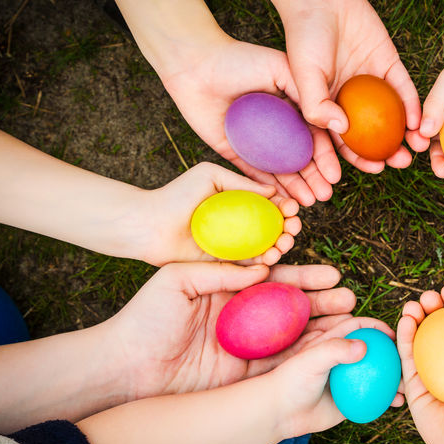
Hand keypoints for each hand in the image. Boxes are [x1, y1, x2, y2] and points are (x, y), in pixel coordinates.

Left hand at [105, 262, 365, 400]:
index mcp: (229, 289)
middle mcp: (243, 317)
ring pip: (292, 335)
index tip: (332, 274)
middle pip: (292, 307)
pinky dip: (306, 357)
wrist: (125, 368)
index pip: (275, 279)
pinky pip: (281, 363)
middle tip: (349, 298)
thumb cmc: (144, 318)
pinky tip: (329, 350)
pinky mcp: (243, 374)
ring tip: (350, 322)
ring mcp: (245, 346)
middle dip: (323, 303)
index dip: (305, 276)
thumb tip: (261, 270)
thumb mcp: (177, 280)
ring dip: (322, 329)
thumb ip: (220, 270)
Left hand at [134, 162, 299, 265]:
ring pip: (267, 247)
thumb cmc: (176, 196)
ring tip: (284, 244)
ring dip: (282, 246)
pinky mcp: (224, 265)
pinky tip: (271, 258)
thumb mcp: (210, 176)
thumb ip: (242, 182)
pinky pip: (250, 266)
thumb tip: (274, 190)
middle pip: (275, 227)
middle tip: (293, 228)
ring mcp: (233, 246)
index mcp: (239, 202)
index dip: (286, 207)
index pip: (271, 204)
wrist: (149, 225)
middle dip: (290, 228)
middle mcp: (239, 224)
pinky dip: (264, 263)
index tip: (293, 208)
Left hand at [160, 35, 340, 205]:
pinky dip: (266, 187)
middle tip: (324, 196)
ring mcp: (255, 141)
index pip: (314, 137)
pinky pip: (252, 173)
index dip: (326, 158)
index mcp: (292, 107)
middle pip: (300, 158)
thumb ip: (308, 92)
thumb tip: (339, 120)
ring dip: (295, 188)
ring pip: (279, 170)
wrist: (196, 65)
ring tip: (308, 203)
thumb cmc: (240, 59)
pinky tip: (280, 199)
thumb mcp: (281, 68)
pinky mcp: (233, 150)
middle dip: (314, 179)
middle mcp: (277, 126)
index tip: (334, 176)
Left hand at [272, 316, 403, 438]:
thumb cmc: (292, 381)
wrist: (280, 414)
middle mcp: (343, 358)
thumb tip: (364, 346)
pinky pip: (374, 397)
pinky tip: (398, 403)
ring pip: (378, 374)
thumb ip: (335, 350)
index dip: (377, 326)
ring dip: (395, 377)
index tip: (394, 334)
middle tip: (408, 360)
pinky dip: (387, 399)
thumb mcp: (312, 360)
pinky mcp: (351, 399)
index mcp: (333, 341)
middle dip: (393, 352)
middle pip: (374, 350)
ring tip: (407, 383)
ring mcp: (349, 379)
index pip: (359, 326)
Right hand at [280, 0, 423, 172]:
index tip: (377, 170)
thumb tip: (342, 131)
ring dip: (404, 134)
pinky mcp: (388, 65)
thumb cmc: (304, 36)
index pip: (343, 142)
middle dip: (386, 152)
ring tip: (416, 149)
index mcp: (328, 106)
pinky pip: (403, 90)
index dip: (357, 160)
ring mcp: (371, 83)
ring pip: (391, 116)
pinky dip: (412, 106)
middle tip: (400, 163)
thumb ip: (316, 105)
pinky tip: (419, 121)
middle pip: (371, 134)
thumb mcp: (303, 74)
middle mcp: (351, 99)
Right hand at [397, 284, 443, 443]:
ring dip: (417, 313)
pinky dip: (404, 334)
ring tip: (416, 303)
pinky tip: (405, 319)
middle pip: (442, 321)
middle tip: (433, 295)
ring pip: (421, 333)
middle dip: (436, 303)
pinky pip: (406, 353)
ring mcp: (432, 366)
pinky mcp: (414, 380)